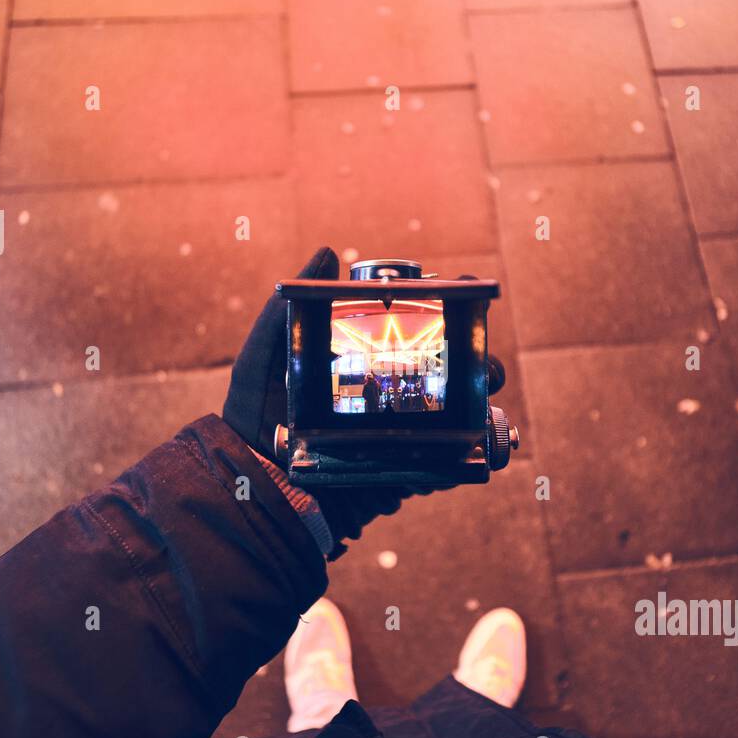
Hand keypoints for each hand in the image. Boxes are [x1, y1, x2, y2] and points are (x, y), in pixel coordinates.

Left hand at [222, 247, 505, 558]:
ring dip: (482, 404)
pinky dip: (468, 457)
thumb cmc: (253, 417)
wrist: (256, 486)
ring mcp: (401, 434)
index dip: (447, 303)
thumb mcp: (263, 357)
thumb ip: (287, 308)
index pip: (414, 324)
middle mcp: (389, 392)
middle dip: (478, 358)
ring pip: (459, 415)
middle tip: (483, 360)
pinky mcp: (404, 474)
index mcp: (364, 358)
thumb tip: (328, 252)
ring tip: (484, 396)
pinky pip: (446, 466)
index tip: (466, 286)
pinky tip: (473, 447)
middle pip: (449, 368)